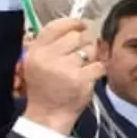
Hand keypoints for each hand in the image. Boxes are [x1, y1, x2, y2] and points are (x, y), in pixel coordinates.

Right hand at [22, 18, 104, 134]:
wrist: (48, 114)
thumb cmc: (46, 88)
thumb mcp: (37, 63)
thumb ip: (52, 44)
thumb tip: (77, 27)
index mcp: (36, 51)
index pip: (56, 26)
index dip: (72, 23)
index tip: (81, 25)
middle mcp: (49, 58)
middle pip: (76, 37)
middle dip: (83, 44)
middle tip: (81, 56)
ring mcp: (65, 69)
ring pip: (90, 50)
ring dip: (91, 58)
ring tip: (81, 69)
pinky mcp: (81, 80)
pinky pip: (99, 65)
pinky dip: (98, 70)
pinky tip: (89, 77)